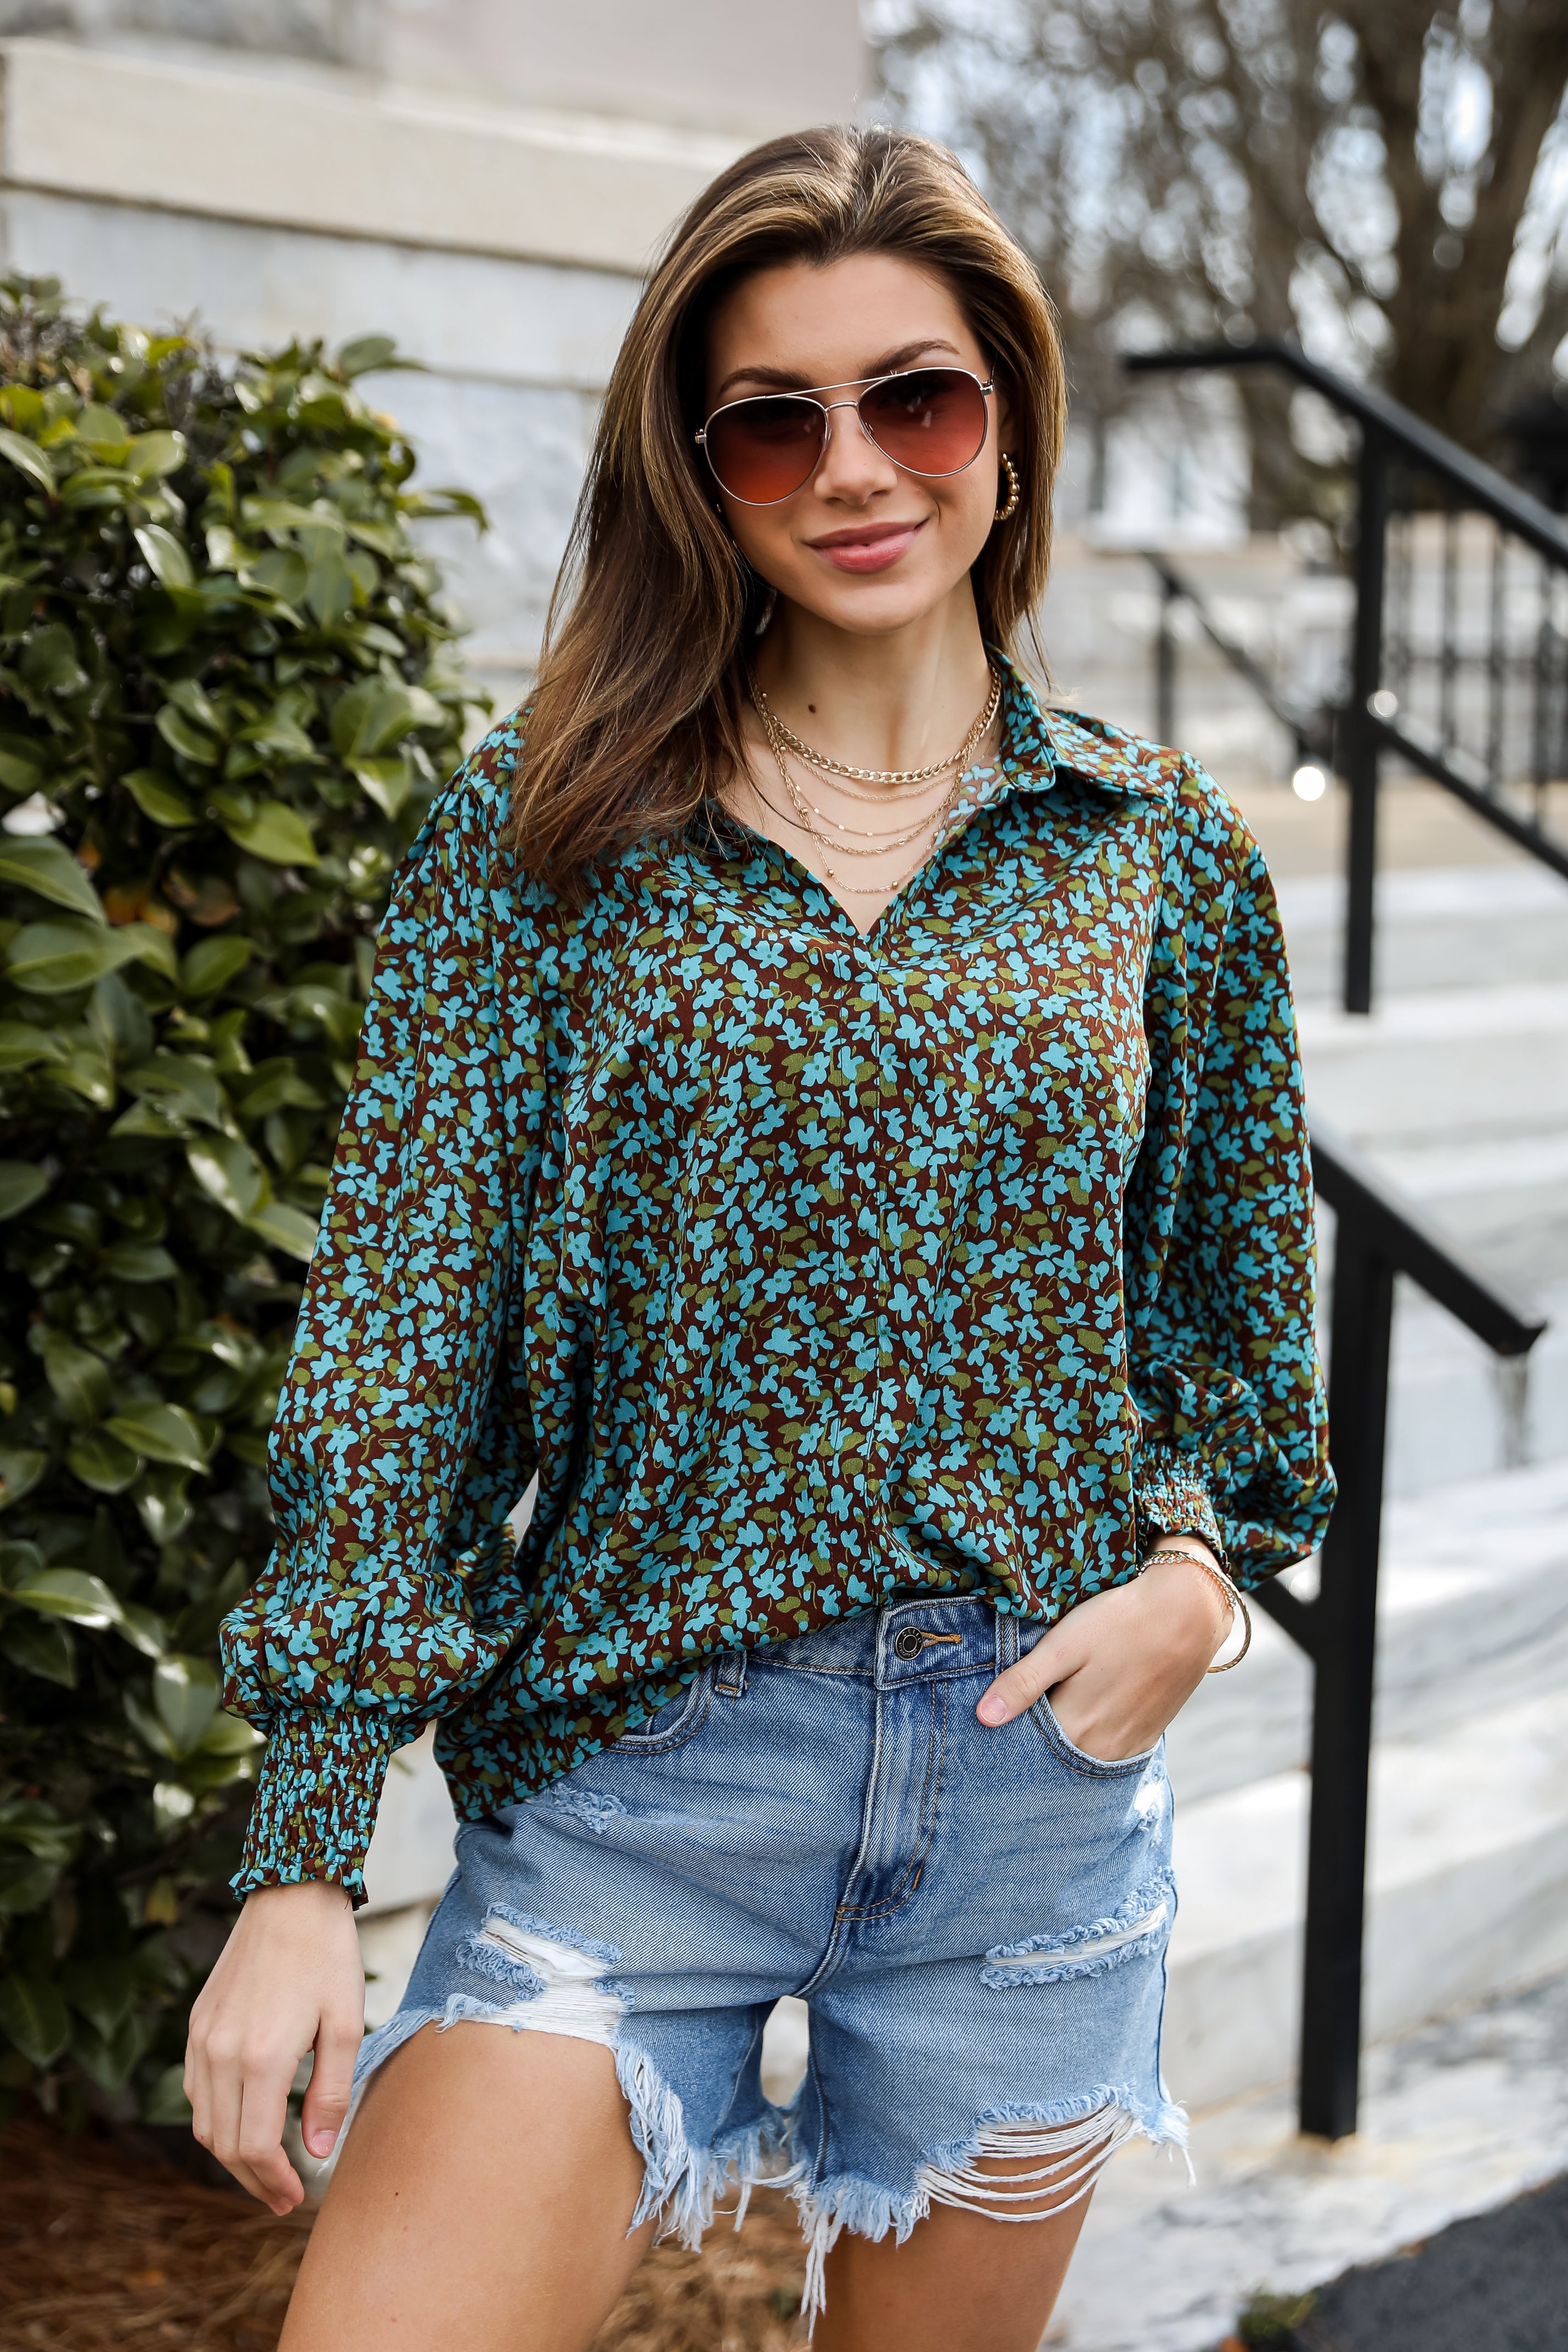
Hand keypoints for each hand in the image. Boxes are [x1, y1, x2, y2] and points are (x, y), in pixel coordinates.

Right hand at [185, 1878, 363, 2213]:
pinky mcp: (197, 2024)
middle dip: (252, 2179)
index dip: (273, 2182)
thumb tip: (316, 2152)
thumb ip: (330, 2093)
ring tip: (266, 2167)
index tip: (295, 2198)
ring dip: (230, 2153)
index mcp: (261, 2056)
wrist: (290, 1896)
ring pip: (203, 2121)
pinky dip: (216, 2118)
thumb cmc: (327, 1957)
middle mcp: (220, 2052)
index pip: (254, 2146)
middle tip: (282, 2197)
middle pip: (223, 2144)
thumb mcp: (344, 2024)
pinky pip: (197, 2089)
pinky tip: (245, 2120)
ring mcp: (202, 2038)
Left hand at [976, 1546, 1232, 1759]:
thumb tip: (983, 1718)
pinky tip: (1084, 1720)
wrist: (1187, 1614)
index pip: (1024, 1746)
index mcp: (1075, 1725)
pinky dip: (1090, 1743)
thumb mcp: (1064, 1645)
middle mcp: (1101, 1748)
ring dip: (1060, 1745)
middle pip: (1051, 1756)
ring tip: (1049, 1714)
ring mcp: (1127, 1746)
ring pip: (1079, 1756)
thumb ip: (1024, 1683)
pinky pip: (1107, 1753)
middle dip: (1030, 1743)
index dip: (1006, 1733)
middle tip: (1014, 1717)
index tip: (989, 1722)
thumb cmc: (1120, 1621)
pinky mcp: (1146, 1738)